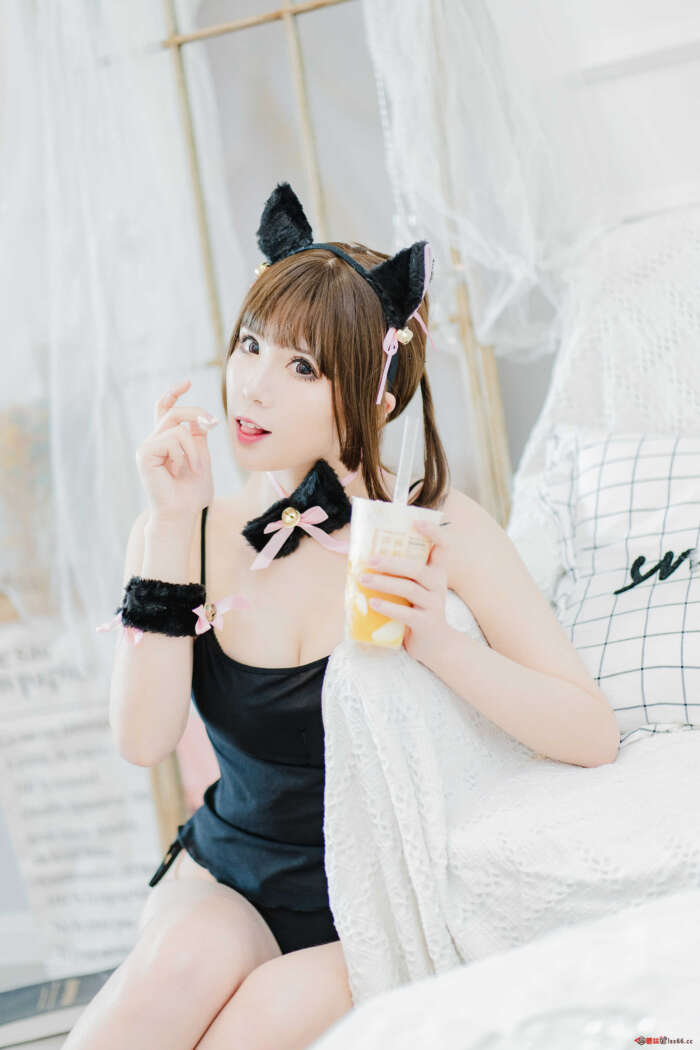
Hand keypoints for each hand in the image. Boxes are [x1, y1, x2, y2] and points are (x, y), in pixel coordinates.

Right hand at [136, 379, 217, 519]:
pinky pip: (172, 439)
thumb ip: (199, 437)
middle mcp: (154, 442)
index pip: (164, 409)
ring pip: (177, 427)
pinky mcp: (145, 454)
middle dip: (196, 412)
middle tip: (212, 423)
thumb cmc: (191, 493)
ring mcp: (147, 447)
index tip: (187, 382)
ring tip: (196, 468)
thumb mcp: (202, 458)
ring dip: (195, 448)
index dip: (173, 394)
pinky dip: (185, 453)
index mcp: (166, 442)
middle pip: (173, 412)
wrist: (182, 513)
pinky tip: (181, 470)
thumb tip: (200, 418)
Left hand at [359, 519, 449, 668]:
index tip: (417, 522)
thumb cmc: (418, 611)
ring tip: (364, 579)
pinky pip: (405, 614)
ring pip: (409, 589)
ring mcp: (433, 605)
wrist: (435, 646)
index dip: (434, 533)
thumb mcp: (415, 590)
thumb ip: (401, 575)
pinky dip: (388, 607)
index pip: (443, 547)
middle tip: (370, 560)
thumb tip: (366, 559)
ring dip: (384, 583)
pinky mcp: (426, 623)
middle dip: (392, 562)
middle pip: (417, 569)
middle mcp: (438, 586)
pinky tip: (373, 604)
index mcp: (436, 573)